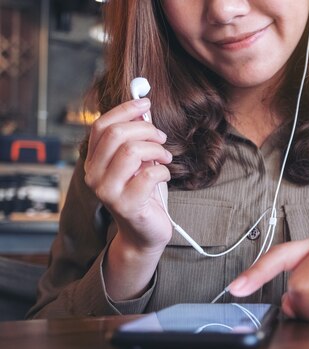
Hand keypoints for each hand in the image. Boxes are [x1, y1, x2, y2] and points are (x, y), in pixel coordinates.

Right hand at [84, 98, 172, 251]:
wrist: (144, 233)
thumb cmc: (143, 194)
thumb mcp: (138, 162)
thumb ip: (136, 138)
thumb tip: (144, 106)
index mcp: (92, 161)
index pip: (101, 126)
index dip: (125, 110)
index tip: (145, 102)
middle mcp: (93, 175)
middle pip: (116, 135)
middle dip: (145, 130)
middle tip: (161, 138)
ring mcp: (107, 191)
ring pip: (131, 151)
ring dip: (156, 149)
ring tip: (164, 158)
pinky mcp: (126, 204)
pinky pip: (148, 174)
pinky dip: (163, 170)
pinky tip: (164, 176)